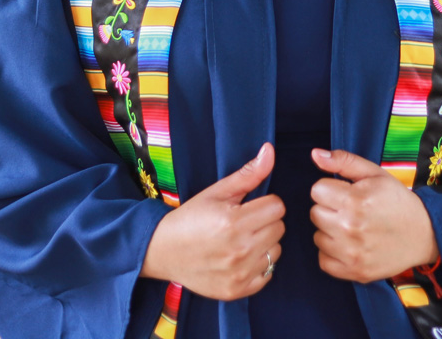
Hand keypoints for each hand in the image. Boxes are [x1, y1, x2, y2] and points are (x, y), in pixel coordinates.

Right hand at [141, 142, 285, 300]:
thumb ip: (248, 174)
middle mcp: (239, 249)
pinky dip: (259, 266)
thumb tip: (270, 150)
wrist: (162, 251)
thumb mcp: (216, 192)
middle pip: (279, 228)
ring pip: (276, 251)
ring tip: (242, 240)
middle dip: (265, 221)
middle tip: (244, 222)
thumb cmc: (190, 218)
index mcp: (233, 221)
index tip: (249, 206)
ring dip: (264, 244)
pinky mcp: (238, 290)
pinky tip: (241, 259)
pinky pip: (268, 274)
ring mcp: (240, 273)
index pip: (277, 207)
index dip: (264, 203)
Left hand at [309, 148, 438, 283]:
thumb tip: (314, 154)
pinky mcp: (354, 272)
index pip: (317, 191)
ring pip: (317, 237)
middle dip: (329, 209)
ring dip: (330, 232)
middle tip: (350, 210)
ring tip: (352, 228)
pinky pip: (323, 261)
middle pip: (315, 213)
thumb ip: (343, 161)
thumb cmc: (397, 201)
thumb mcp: (375, 173)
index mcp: (355, 200)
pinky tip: (348, 245)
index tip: (345, 194)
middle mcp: (350, 228)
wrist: (425, 234)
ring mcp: (352, 253)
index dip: (330, 189)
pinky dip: (332, 253)